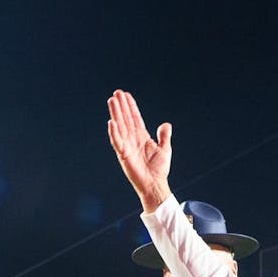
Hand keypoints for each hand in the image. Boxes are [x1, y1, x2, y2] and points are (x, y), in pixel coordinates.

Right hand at [107, 90, 174, 210]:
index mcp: (141, 137)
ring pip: (120, 126)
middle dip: (121, 106)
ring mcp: (127, 146)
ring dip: (116, 113)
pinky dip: (114, 132)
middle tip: (116, 93)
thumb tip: (165, 124)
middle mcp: (132, 139)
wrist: (155, 184)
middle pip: (125, 118)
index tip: (126, 95)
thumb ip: (164, 136)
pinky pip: (117, 141)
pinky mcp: (124, 155)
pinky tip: (111, 122)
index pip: (134, 118)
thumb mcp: (165, 149)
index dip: (130, 106)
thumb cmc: (159, 169)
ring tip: (112, 101)